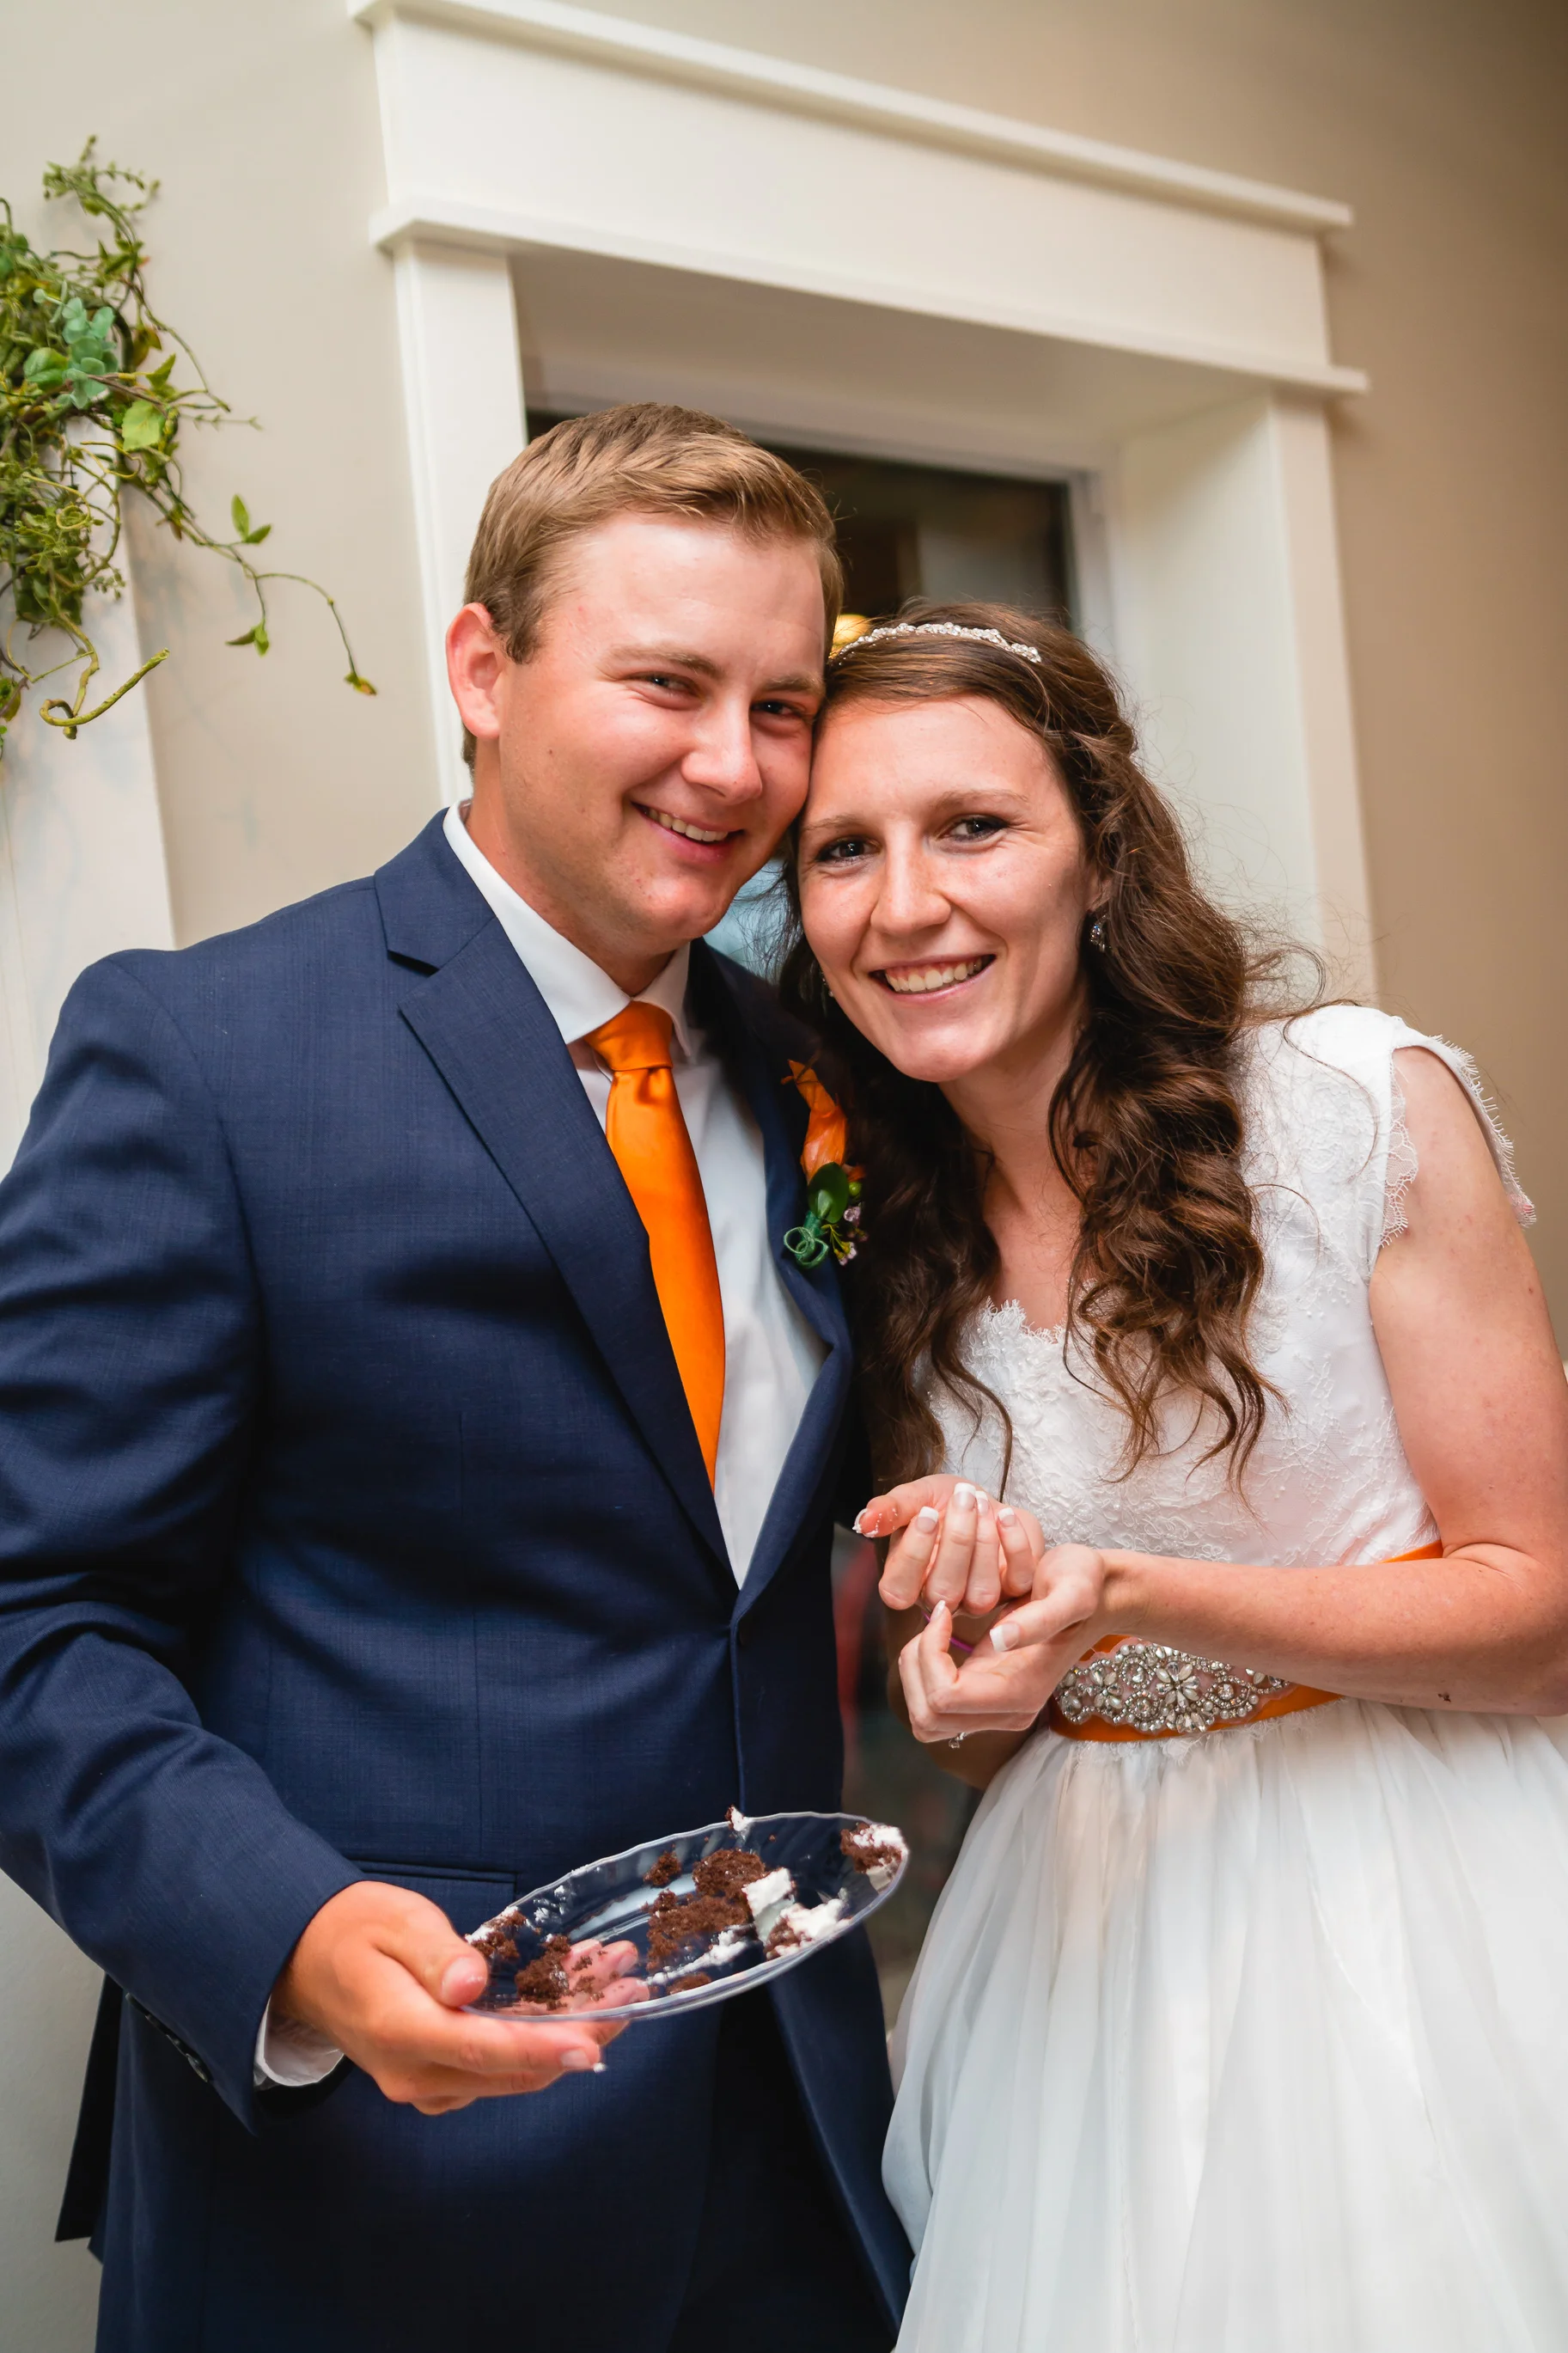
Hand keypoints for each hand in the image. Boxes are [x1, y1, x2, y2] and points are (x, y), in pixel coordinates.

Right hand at [272, 1881, 641, 2116]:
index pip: (484, 2048)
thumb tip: (470, 1984)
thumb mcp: (392, 1923)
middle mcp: (416, 2074)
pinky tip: (574, 1995)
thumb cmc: (352, 1932)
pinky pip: (500, 2067)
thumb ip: (435, 1955)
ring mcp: (427, 2084)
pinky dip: (543, 2036)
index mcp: (400, 2031)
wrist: (307, 1964)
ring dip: (570, 2031)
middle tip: (631, 1985)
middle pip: (513, 2068)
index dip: (545, 2047)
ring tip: (615, 1980)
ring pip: (514, 2071)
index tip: (595, 2042)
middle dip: (582, 2031)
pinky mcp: (439, 2079)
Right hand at [861, 1475, 1044, 1614]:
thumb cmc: (942, 1503)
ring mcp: (977, 1599)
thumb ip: (890, 1509)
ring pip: (981, 1593)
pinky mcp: (1012, 1590)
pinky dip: (1015, 1545)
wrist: (981, 1498)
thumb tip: (864, 1522)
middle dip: (957, 1540)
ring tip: (981, 1502)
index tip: (928, 1514)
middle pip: (944, 1591)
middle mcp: (941, 1600)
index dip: (913, 1555)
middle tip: (963, 1497)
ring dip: (984, 1543)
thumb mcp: (915, 1497)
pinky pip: (1018, 1580)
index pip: (898, 1590)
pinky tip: (1005, 1514)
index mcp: (907, 1583)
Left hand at [897, 1544, 1110, 1744]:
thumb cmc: (1085, 1587)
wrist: (1099, 1595)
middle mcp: (1008, 1712)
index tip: (944, 1610)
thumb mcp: (1071, 1592)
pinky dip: (924, 1670)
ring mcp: (996, 1710)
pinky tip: (941, 1634)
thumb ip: (1039, 1619)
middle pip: (927, 1719)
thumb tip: (999, 1639)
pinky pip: (935, 1703)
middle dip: (916, 1666)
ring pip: (926, 1718)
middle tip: (934, 1621)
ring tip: (935, 1627)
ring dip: (916, 1671)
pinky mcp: (986, 1696)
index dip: (930, 1654)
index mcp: (1021, 1693)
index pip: (944, 1698)